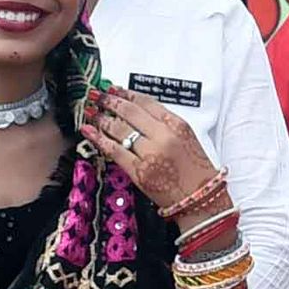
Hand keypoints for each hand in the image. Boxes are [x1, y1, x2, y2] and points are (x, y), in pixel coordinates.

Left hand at [82, 89, 228, 221]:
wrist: (200, 199)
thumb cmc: (195, 172)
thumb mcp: (186, 139)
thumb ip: (164, 124)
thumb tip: (136, 114)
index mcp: (177, 124)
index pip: (146, 102)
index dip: (126, 93)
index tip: (114, 89)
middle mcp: (163, 136)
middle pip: (129, 111)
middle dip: (110, 101)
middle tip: (98, 97)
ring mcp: (150, 153)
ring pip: (119, 128)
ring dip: (101, 118)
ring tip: (92, 113)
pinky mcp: (139, 171)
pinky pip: (114, 150)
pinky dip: (98, 139)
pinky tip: (88, 131)